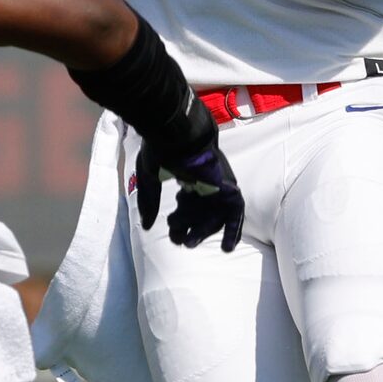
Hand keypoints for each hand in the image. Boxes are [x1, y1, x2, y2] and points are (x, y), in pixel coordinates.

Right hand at [133, 135, 244, 250]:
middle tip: (182, 242)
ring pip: (215, 213)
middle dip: (192, 229)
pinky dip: (232, 229)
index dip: (181, 220)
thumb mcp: (151, 178)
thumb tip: (147, 226)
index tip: (173, 234)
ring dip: (206, 231)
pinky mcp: (228, 188)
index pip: (188, 202)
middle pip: (202, 211)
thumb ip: (149, 202)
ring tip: (191, 244)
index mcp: (188, 175)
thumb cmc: (162, 151)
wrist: (179, 134)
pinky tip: (227, 247)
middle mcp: (206, 180)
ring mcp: (218, 184)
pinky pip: (235, 212)